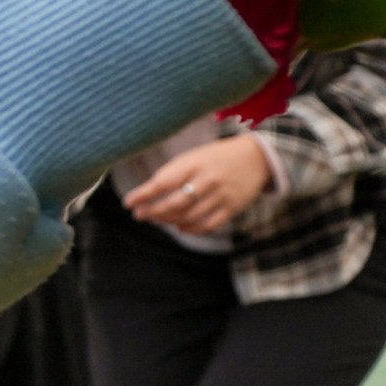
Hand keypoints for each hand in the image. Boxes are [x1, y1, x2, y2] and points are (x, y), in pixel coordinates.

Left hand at [123, 133, 276, 236]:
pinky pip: (208, 225)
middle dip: (154, 212)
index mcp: (194, 163)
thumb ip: (174, 173)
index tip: (129, 203)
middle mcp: (207, 180)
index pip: (163, 182)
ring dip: (170, 221)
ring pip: (189, 217)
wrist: (257, 157)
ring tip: (159, 219)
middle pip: (175, 203)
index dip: (144, 194)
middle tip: (140, 215)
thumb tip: (148, 193)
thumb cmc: (217, 157)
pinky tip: (180, 227)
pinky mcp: (232, 208)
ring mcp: (221, 195)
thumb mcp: (194, 156)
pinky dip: (191, 229)